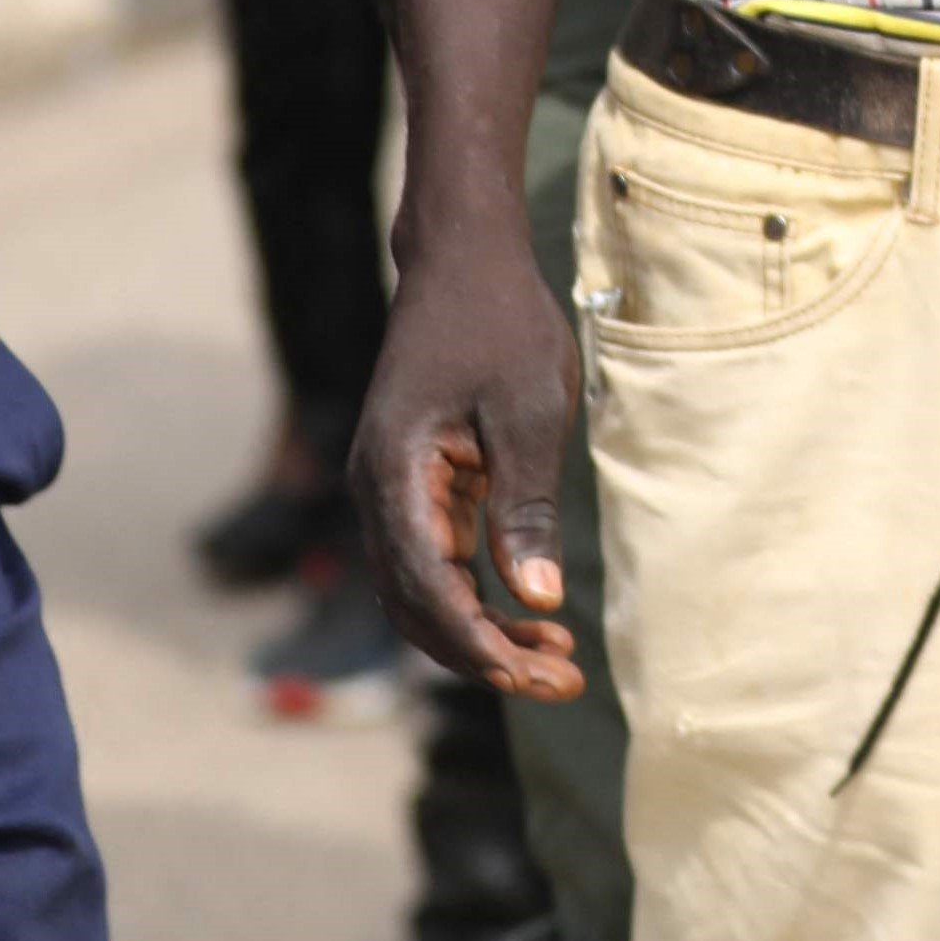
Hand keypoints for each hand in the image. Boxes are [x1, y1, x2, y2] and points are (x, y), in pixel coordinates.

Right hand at [350, 232, 583, 698]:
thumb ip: (526, 506)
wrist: (463, 259)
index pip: (426, 584)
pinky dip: (476, 599)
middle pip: (416, 606)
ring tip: (556, 659)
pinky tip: (532, 615)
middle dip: (484, 654)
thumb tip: (537, 599)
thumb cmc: (501, 323)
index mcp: (395, 471)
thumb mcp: (530, 412)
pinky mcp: (412, 487)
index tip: (532, 675)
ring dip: (481, 634)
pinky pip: (434, 563)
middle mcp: (377, 489)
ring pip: (422, 593)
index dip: (477, 641)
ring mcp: (389, 490)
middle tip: (562, 681)